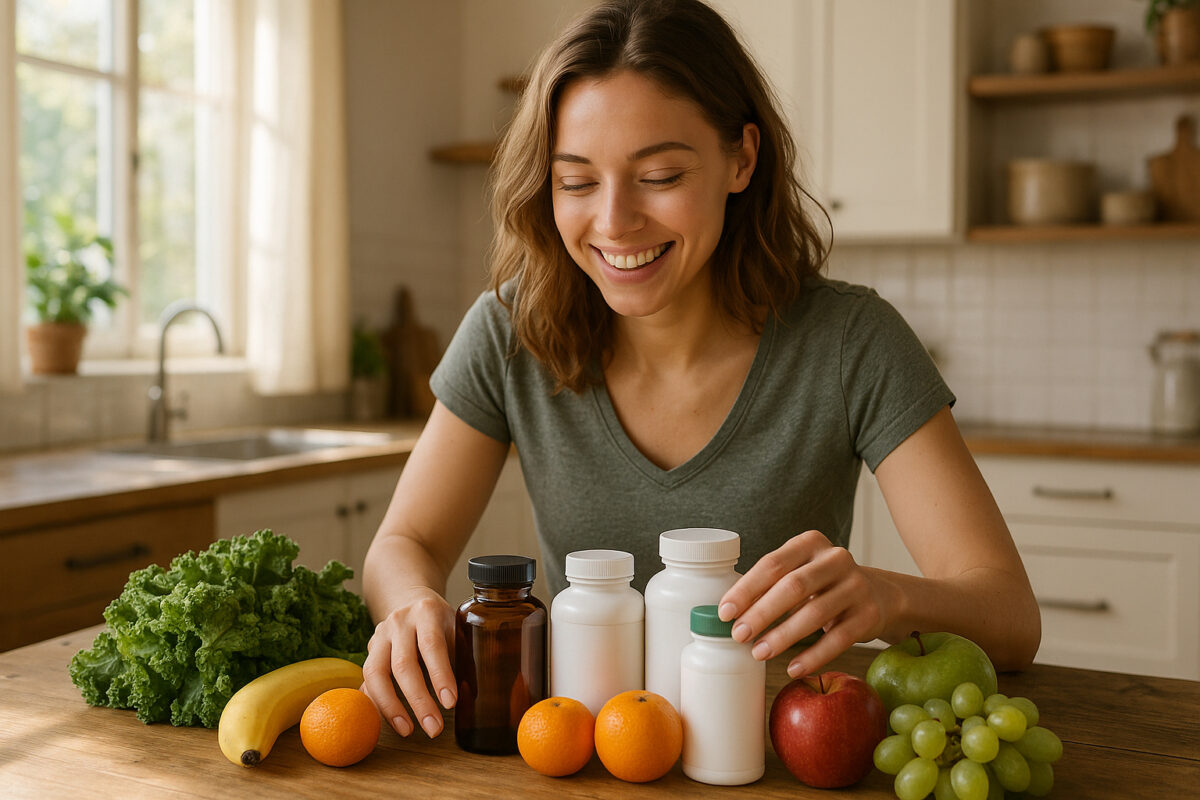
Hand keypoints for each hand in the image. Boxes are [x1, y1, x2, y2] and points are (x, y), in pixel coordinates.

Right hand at [361, 587, 456, 737]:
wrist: (409, 601)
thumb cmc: (441, 622)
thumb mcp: (456, 629)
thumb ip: (461, 658)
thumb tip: (470, 699)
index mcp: (426, 612)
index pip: (431, 645)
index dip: (440, 675)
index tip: (450, 703)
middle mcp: (399, 622)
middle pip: (403, 664)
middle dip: (418, 700)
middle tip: (434, 728)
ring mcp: (379, 636)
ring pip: (376, 673)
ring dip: (391, 707)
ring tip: (408, 731)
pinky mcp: (368, 651)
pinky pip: (366, 681)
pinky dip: (376, 704)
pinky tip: (390, 722)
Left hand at [717, 530, 888, 677]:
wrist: (879, 595)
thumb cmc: (823, 584)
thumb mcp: (801, 571)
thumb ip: (772, 583)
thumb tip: (729, 612)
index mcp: (811, 543)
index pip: (773, 564)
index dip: (746, 589)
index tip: (725, 612)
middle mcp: (835, 559)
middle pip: (793, 587)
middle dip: (762, 613)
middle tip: (738, 635)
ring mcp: (856, 587)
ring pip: (814, 614)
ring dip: (782, 637)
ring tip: (759, 653)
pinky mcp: (869, 615)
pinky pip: (837, 639)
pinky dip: (813, 656)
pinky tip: (793, 668)